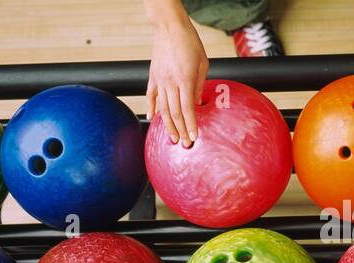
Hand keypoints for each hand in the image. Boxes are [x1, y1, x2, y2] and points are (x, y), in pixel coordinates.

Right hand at [146, 16, 207, 147]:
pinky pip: (150, 96)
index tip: (195, 137)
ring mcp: (160, 80)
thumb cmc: (190, 43)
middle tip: (185, 144)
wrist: (170, 27)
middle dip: (181, 130)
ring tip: (172, 138)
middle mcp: (171, 82)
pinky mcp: (152, 76)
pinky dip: (151, 108)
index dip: (191, 125)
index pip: (188, 109)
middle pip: (175, 113)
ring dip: (168, 125)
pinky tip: (152, 118)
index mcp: (185, 80)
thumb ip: (200, 86)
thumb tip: (198, 104)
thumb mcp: (202, 64)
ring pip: (162, 108)